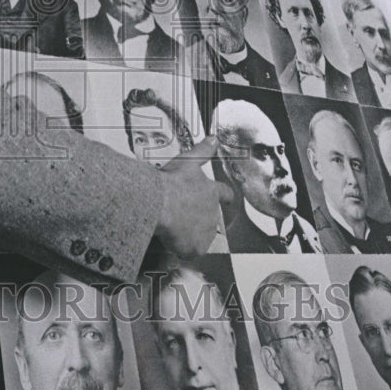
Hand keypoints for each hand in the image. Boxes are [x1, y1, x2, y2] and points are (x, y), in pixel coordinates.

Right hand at [153, 136, 233, 258]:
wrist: (161, 203)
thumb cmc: (172, 182)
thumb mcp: (188, 161)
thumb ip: (203, 150)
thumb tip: (213, 138)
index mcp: (212, 192)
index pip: (225, 194)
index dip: (226, 197)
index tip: (229, 199)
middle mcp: (213, 213)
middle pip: (210, 218)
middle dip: (197, 218)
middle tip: (182, 216)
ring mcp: (206, 232)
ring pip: (200, 235)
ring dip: (189, 233)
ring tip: (174, 228)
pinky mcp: (197, 247)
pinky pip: (191, 251)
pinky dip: (182, 248)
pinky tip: (172, 240)